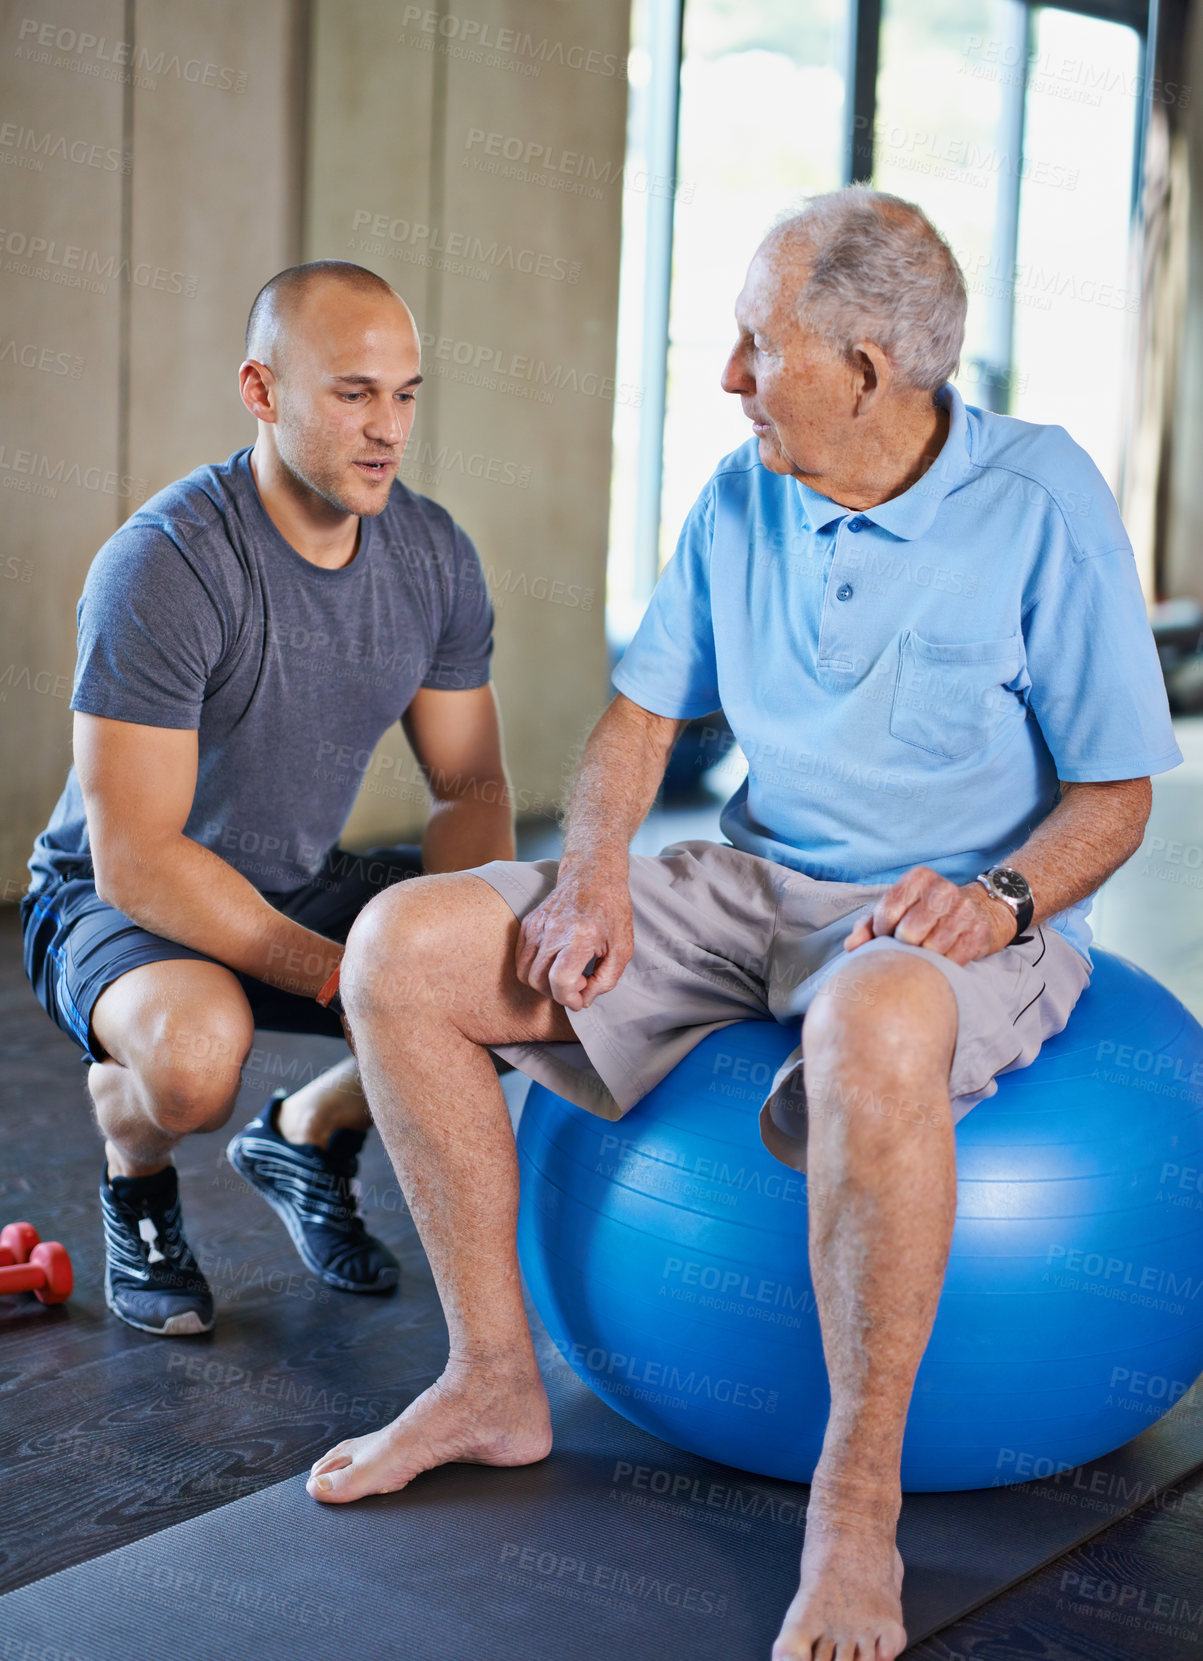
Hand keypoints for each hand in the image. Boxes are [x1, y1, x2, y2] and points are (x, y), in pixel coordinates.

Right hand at [515, 868, 633, 1010]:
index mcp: (580, 936)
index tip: (580, 999)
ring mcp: (537, 925)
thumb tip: (583, 999)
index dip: (569, 999)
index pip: (560, 981)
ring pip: (524, 972)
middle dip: (557, 993)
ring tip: (565, 973)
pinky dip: (533, 969)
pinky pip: (520, 958)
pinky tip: (554, 962)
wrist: (593, 875)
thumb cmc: (612, 910)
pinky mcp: (529, 923)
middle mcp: (554, 930)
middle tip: (578, 982)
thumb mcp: (623, 948)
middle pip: (538, 980)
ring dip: (542, 983)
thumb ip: (606, 980)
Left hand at [844, 866, 1017, 965]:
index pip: (888, 909)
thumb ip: (868, 925)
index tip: (885, 937)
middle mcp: (944, 889)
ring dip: (924, 957)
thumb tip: (852, 945)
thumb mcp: (896, 911)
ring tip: (923, 953)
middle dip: (903, 945)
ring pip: (932, 947)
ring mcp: (965, 910)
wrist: (978, 912)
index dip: (881, 931)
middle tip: (906, 947)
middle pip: (909, 931)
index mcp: (919, 877)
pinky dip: (943, 965)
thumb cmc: (925, 914)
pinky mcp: (979, 932)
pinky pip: (953, 958)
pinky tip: (941, 959)